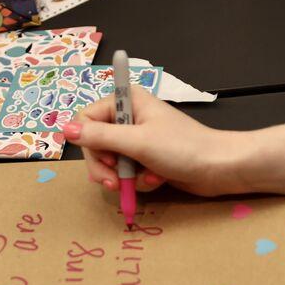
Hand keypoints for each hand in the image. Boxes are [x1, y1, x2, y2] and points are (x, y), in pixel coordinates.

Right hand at [61, 86, 251, 196]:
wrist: (220, 169)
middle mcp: (128, 118)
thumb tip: (63, 129)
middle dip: (106, 167)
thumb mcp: (137, 142)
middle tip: (117, 182)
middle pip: (94, 145)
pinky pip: (126, 172)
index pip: (85, 120)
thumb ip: (99, 137)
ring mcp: (137, 139)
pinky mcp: (145, 159)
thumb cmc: (183, 149)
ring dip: (125, 177)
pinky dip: (138, 180)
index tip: (107, 159)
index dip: (91, 144)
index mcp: (126, 102)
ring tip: (145, 180)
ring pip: (109, 163)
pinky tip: (157, 180)